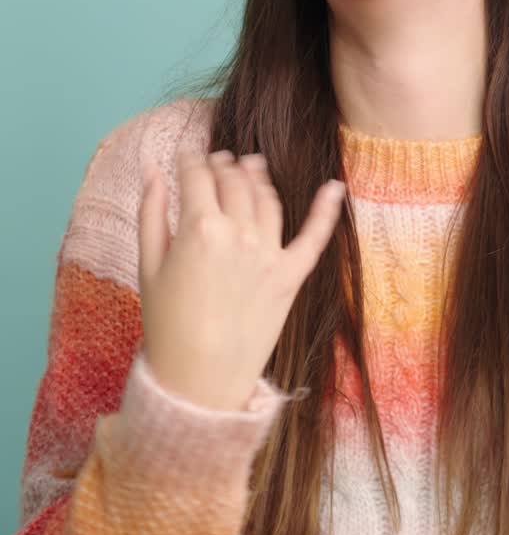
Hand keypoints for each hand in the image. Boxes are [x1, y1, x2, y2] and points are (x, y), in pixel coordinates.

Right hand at [137, 149, 345, 408]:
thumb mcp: (147, 266)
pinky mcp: (291, 275)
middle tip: (219, 161)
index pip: (197, 176)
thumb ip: (151, 213)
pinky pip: (315, 236)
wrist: (199, 379)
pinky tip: (335, 187)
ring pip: (266, 198)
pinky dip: (327, 209)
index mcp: (199, 228)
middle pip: (233, 182)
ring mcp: (269, 253)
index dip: (191, 160)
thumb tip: (152, 172)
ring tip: (252, 165)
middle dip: (223, 166)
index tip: (187, 156)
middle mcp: (239, 233)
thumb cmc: (166, 325)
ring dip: (258, 176)